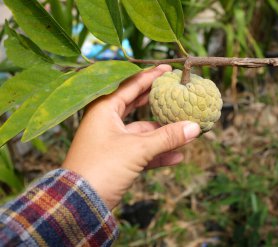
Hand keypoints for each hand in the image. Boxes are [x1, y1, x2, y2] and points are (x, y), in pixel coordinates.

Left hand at [62, 65, 200, 208]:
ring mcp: (113, 141)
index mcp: (105, 110)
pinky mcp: (117, 159)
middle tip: (177, 92)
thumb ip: (167, 137)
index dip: (151, 76)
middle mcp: (107, 122)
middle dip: (158, 101)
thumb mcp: (137, 149)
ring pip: (142, 131)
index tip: (169, 69)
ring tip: (185, 128)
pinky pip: (141, 151)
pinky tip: (177, 156)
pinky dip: (158, 153)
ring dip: (163, 132)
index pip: (131, 85)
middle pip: (137, 105)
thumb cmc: (102, 168)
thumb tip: (195, 127)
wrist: (80, 203)